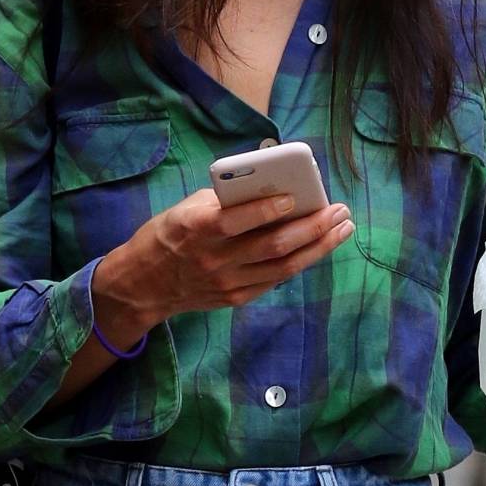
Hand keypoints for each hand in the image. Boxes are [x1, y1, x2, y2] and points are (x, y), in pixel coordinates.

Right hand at [97, 189, 355, 330]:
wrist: (144, 284)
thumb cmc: (168, 234)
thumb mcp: (186, 208)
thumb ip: (226, 200)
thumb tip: (271, 187)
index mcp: (198, 228)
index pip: (239, 220)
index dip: (270, 209)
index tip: (297, 196)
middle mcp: (215, 259)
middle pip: (273, 245)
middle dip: (313, 227)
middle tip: (340, 211)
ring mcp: (227, 282)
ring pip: (284, 266)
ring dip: (318, 247)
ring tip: (342, 229)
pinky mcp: (236, 298)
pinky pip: (275, 279)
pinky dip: (300, 261)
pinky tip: (318, 246)